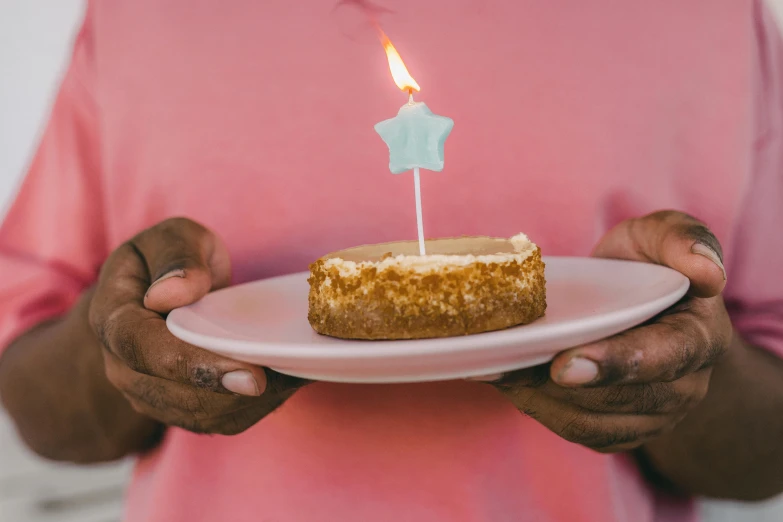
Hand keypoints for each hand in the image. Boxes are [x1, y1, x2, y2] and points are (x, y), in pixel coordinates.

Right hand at [89, 218, 305, 434]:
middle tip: (286, 378)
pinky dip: (253, 409)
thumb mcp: (172, 238)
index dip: (195, 365)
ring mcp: (146, 393)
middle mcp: (121, 366)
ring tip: (293, 377)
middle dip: (233, 393)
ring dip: (248, 404)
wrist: (152, 295)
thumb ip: (176, 257)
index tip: (248, 374)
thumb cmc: (167, 260)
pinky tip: (285, 384)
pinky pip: (214, 421)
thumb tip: (172, 293)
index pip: (144, 350)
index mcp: (113, 317)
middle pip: (175, 394)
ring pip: (198, 416)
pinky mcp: (174, 408)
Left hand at [486, 211, 733, 451]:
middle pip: (618, 401)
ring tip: (499, 371)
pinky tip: (510, 383)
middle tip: (506, 364)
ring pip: (591, 424)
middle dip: (557, 387)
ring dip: (540, 402)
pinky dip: (539, 411)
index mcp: (699, 337)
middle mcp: (685, 387)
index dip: (614, 364)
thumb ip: (682, 239)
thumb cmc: (647, 263)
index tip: (563, 365)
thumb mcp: (662, 235)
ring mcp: (655, 415)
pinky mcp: (623, 429)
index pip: (663, 359)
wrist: (642, 303)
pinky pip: (579, 432)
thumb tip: (707, 269)